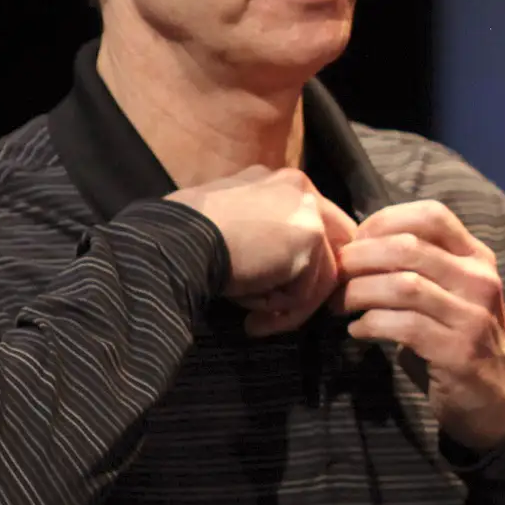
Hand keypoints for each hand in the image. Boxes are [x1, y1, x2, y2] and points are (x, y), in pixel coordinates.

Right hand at [167, 167, 353, 336]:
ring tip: (253, 321)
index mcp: (279, 182)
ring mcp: (308, 212)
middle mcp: (300, 189)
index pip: (316, 226)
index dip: (305, 267)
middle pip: (330, 249)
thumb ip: (262, 233)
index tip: (279, 294)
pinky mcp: (308, 240)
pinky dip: (280, 311)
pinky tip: (249, 312)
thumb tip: (282, 267)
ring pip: (319, 277)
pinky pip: (305, 292)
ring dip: (287, 307)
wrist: (174, 242)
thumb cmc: (184, 238)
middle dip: (309, 289)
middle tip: (281, 316)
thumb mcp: (230, 225)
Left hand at [339, 200, 504, 449]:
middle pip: (409, 247)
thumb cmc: (458, 339)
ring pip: (403, 286)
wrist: (495, 400)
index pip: (432, 215)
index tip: (356, 243)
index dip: (385, 221)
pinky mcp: (459, 352)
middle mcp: (480, 280)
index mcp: (477, 258)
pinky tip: (357, 332)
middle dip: (360, 258)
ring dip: (359, 293)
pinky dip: (370, 325)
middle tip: (336, 275)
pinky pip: (403, 327)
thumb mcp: (453, 294)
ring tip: (340, 305)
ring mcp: (473, 316)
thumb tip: (357, 246)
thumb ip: (421, 267)